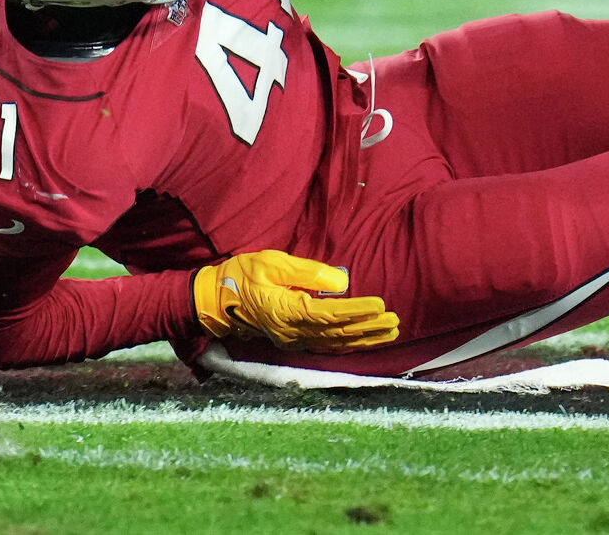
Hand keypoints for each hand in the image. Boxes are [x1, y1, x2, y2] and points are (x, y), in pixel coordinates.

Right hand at [192, 250, 399, 351]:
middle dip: (369, 328)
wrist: (212, 300)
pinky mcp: (290, 341)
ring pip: (334, 343)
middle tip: (396, 322)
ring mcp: (291, 340)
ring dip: (364, 339)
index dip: (358, 312)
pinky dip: (347, 345)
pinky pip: (324, 346)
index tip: (382, 306)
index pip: (331, 315)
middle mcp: (292, 332)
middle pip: (338, 333)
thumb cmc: (241, 275)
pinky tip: (363, 341)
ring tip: (390, 333)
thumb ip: (308, 273)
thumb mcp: (273, 263)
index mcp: (288, 312)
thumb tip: (342, 282)